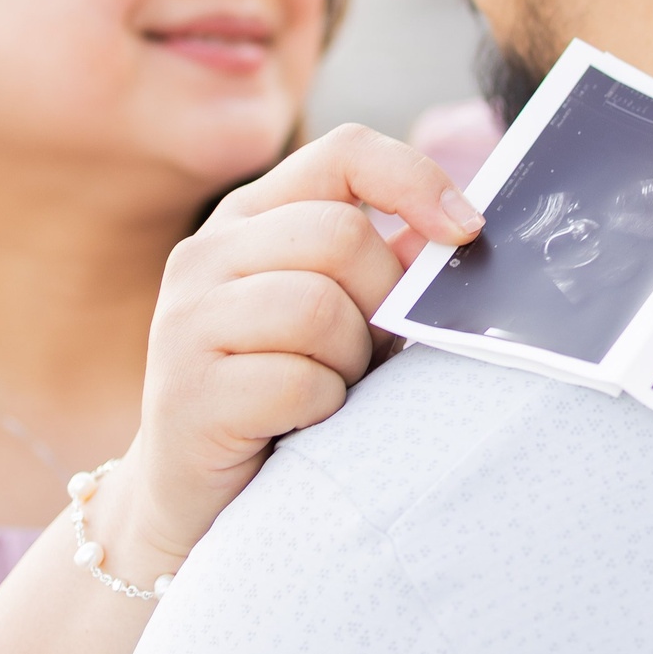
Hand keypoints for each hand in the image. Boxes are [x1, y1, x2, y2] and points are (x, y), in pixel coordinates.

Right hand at [115, 124, 481, 567]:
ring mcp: (185, 319)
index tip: (466, 232)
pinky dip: (323, 407)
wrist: (192, 499)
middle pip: (340, 234)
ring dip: (351, 361)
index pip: (345, 154)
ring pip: (318, 307)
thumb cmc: (284, 396)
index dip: (415, 181)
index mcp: (251, 216)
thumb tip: (457, 228)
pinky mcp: (187, 391)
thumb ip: (384, 264)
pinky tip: (302, 423)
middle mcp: (207, 253)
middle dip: (384, 299)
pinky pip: (297, 381)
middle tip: (373, 352)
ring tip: (332, 387)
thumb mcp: (337, 316)